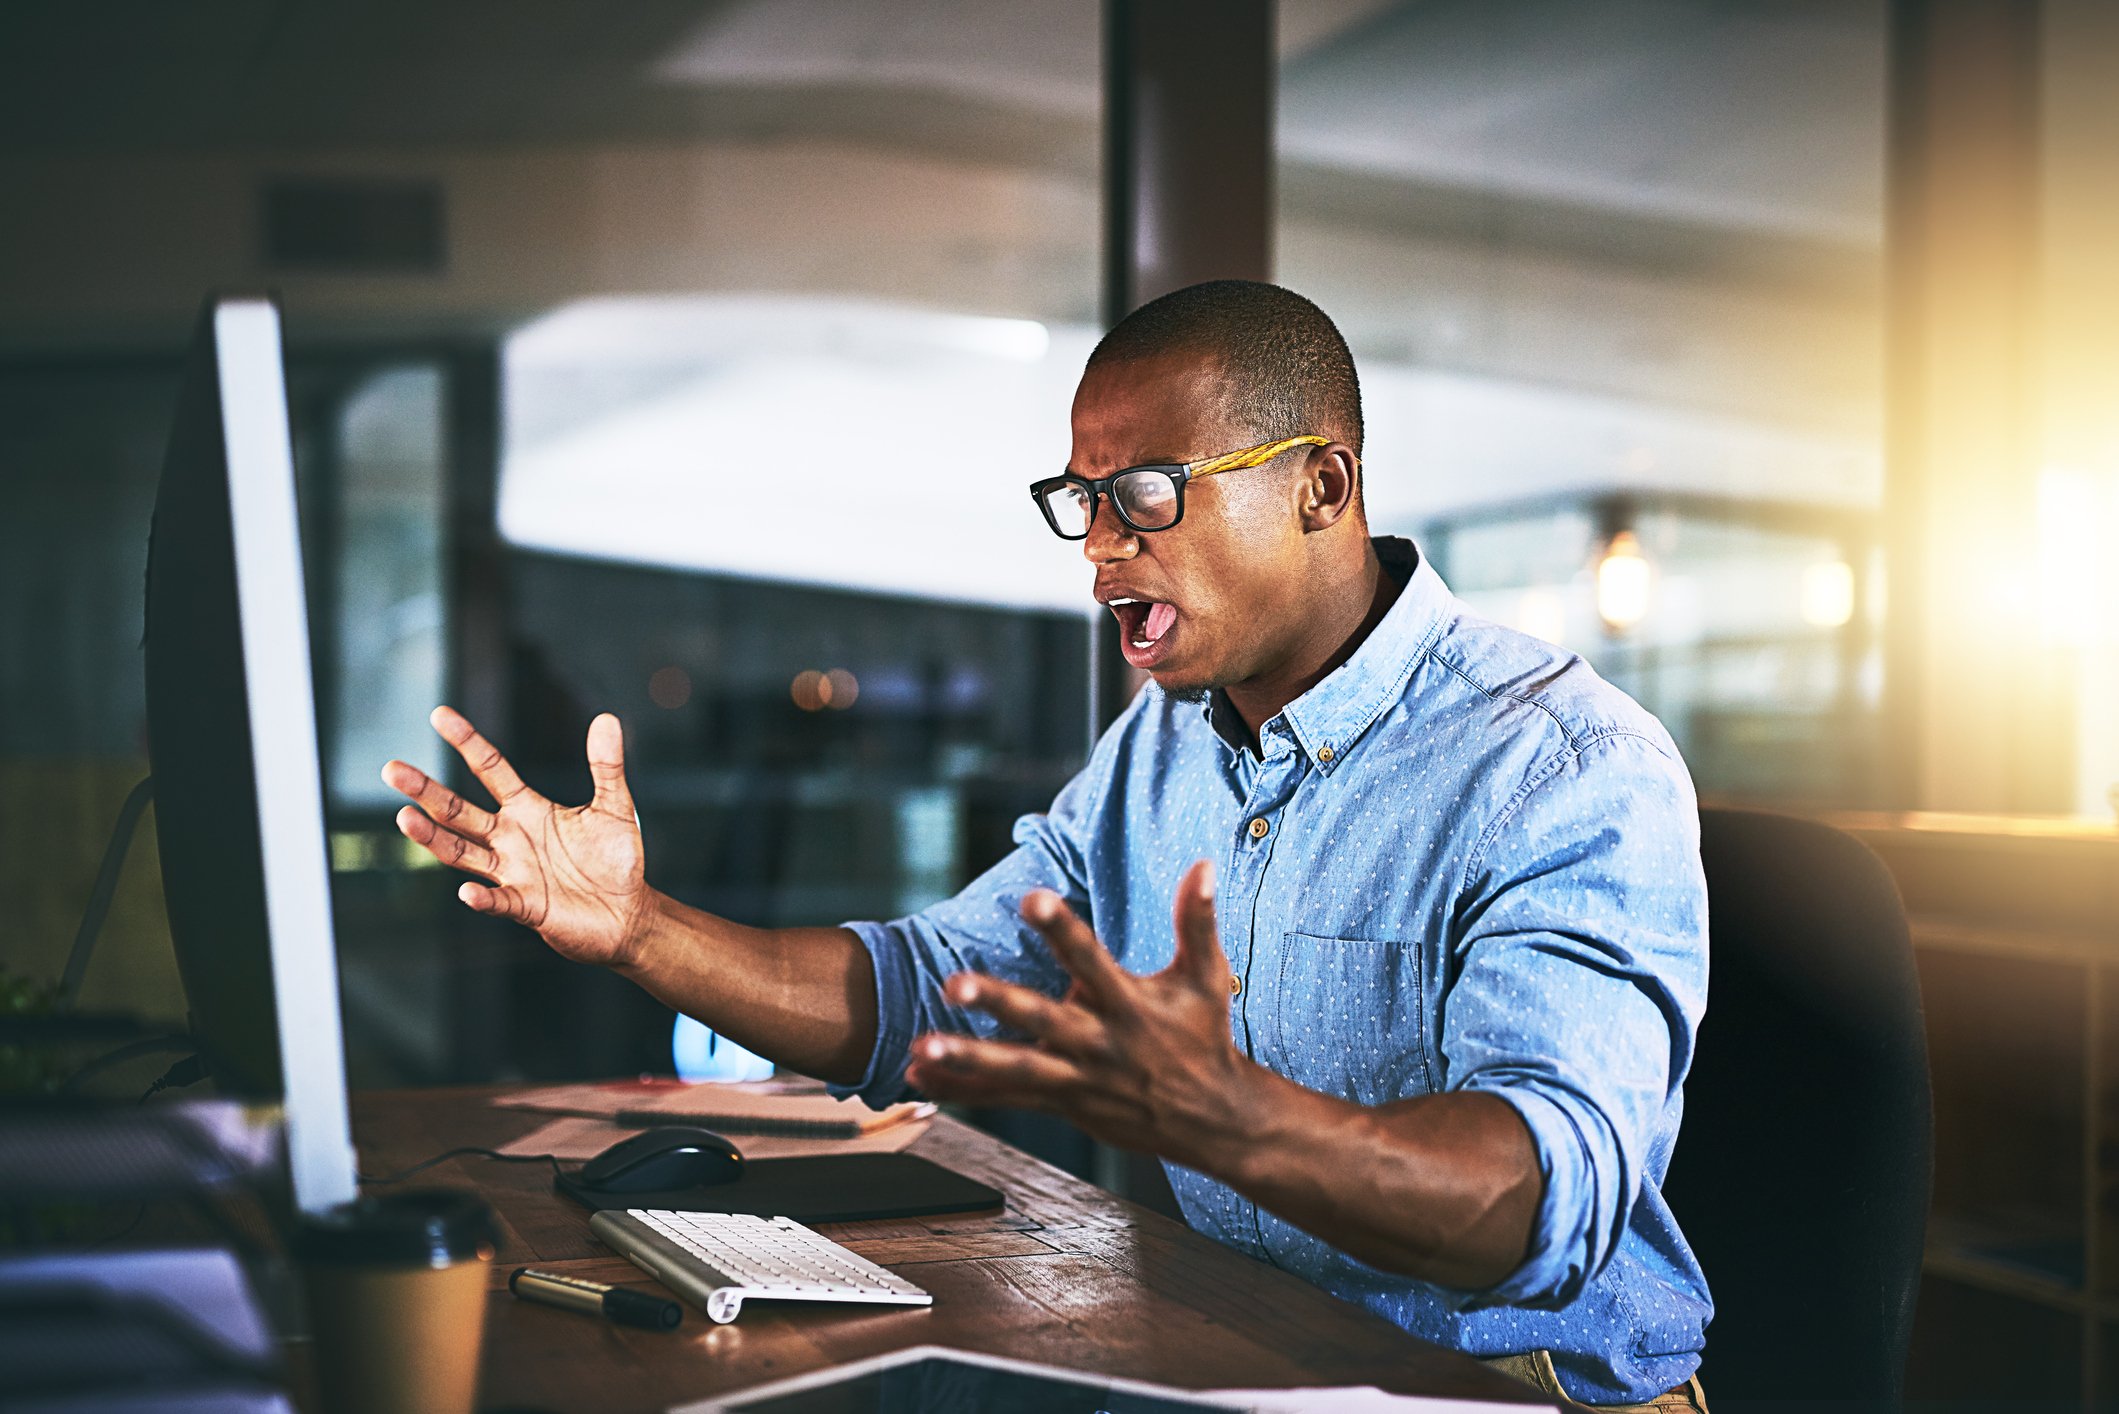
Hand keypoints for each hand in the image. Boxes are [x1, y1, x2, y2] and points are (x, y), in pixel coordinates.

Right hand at [382, 706, 651, 968]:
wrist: (627, 913)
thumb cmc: (615, 859)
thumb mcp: (614, 806)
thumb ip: (607, 765)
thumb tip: (607, 718)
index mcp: (528, 810)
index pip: (490, 769)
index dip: (467, 741)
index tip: (439, 714)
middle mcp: (510, 839)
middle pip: (458, 811)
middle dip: (425, 791)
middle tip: (391, 769)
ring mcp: (513, 873)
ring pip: (461, 853)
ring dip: (433, 838)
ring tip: (404, 817)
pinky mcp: (527, 907)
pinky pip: (499, 902)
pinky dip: (482, 898)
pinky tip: (467, 891)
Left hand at [904, 860, 1255, 1169]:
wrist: (1214, 1119)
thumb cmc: (1205, 1037)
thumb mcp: (1207, 977)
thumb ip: (1198, 919)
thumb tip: (1204, 864)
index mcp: (1131, 1007)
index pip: (1092, 960)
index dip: (1063, 929)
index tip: (1033, 896)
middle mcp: (1100, 1044)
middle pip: (1043, 1022)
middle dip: (999, 1004)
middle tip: (954, 985)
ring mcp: (1079, 1080)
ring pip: (1017, 1071)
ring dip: (968, 1061)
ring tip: (922, 1048)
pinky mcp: (1064, 1105)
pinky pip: (1007, 1099)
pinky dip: (964, 1090)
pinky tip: (918, 1078)